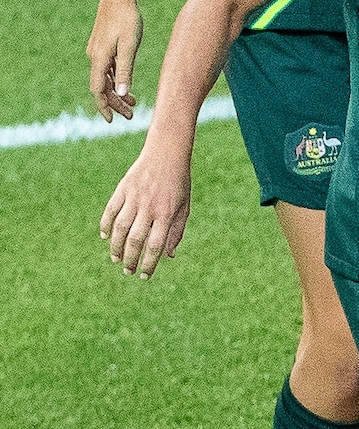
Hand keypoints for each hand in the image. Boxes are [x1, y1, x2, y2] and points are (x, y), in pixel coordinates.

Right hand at [86, 0, 143, 120]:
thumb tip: (123, 94)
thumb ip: (126, 70)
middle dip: (115, 103)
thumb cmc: (128, 18)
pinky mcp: (102, 45)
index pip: (98, 90)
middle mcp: (94, 57)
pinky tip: (127, 85)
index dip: (104, 106)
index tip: (111, 120)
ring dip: (117, 92)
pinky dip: (116, 79)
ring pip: (105, 78)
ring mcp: (97, 51)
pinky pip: (107, 68)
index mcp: (99, 59)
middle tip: (131, 115)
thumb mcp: (130, 46)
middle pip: (102, 87)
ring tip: (133, 103)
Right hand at [101, 147, 191, 278]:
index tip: (145, 276)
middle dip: (130, 259)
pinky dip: (104, 225)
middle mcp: (150, 207)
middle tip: (128, 271)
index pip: (156, 245)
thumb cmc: (178, 182)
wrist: (167, 152)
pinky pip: (110, 211)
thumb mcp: (184, 206)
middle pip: (136, 240)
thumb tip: (169, 256)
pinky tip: (104, 237)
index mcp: (167, 212)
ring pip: (120, 228)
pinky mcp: (123, 189)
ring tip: (116, 259)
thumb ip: (177, 230)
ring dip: (115, 246)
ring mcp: (134, 197)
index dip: (149, 263)